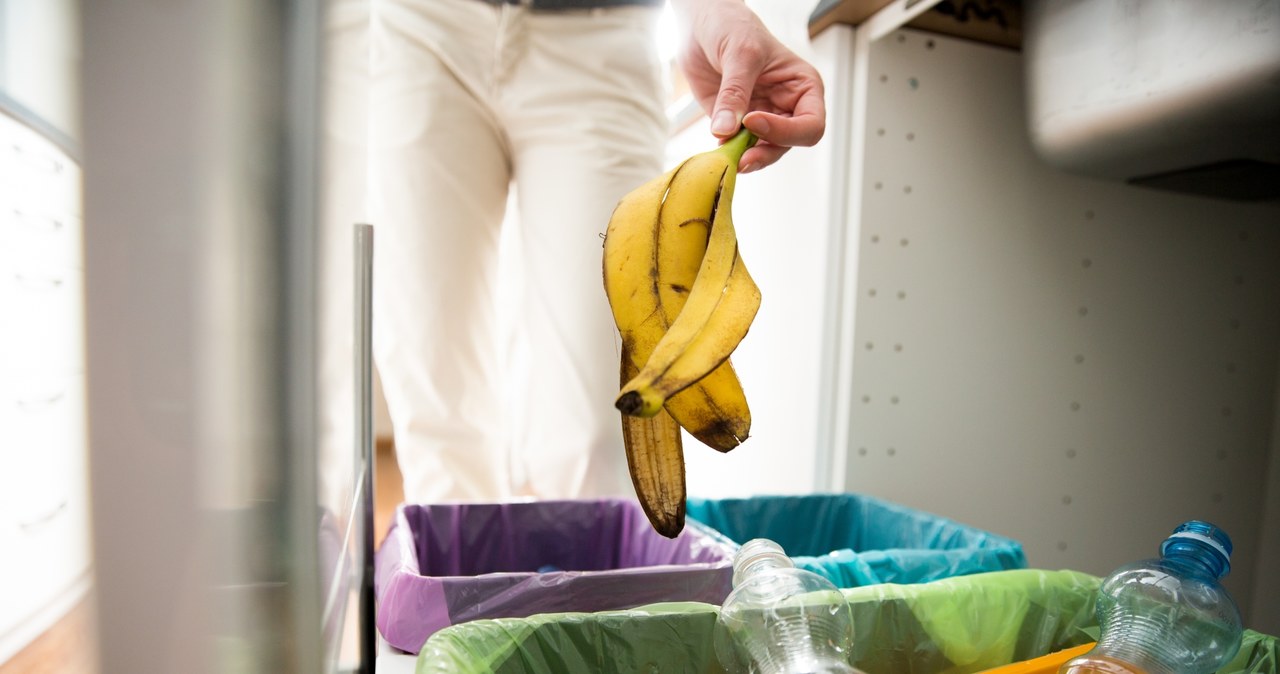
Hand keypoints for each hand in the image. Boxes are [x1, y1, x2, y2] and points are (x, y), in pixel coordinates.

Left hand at [672, 0, 825, 171]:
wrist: (703, 25)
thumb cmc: (734, 27)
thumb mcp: (740, 53)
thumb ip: (734, 93)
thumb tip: (725, 131)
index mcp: (803, 87)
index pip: (810, 125)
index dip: (785, 131)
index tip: (752, 120)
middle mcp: (787, 107)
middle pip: (787, 144)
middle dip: (765, 153)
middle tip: (741, 158)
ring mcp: (762, 118)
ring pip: (764, 152)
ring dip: (746, 157)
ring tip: (727, 155)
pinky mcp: (737, 125)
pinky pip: (739, 148)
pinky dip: (729, 153)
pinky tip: (718, 148)